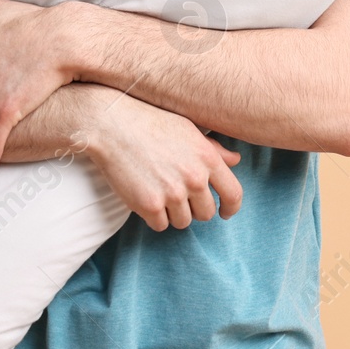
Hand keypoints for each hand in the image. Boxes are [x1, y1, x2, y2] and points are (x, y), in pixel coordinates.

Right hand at [81, 84, 243, 230]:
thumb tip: (236, 160)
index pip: (233, 194)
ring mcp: (173, 193)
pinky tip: (145, 195)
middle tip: (177, 194)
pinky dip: (153, 216)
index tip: (225, 213)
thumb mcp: (189, 130)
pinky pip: (160, 225)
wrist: (114, 125)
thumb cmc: (152, 123)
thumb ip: (214, 150)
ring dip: (172, 212)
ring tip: (158, 190)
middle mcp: (195, 178)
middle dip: (194, 208)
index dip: (231, 208)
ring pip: (182, 221)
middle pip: (206, 213)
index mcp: (208, 158)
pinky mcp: (150, 205)